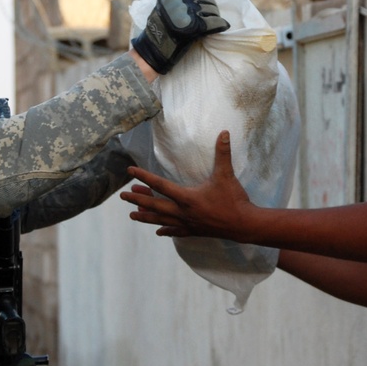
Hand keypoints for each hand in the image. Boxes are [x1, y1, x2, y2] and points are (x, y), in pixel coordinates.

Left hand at [121, 131, 254, 239]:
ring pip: (161, 220)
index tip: (130, 172)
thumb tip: (224, 133)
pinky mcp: (194, 231)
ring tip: (132, 215)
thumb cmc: (234, 200)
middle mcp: (183, 212)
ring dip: (146, 216)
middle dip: (138, 199)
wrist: (244, 225)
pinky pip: (175, 231)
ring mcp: (188, 223)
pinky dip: (166, 230)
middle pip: (154, 205)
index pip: (160, 185)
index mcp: (187, 197)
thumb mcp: (226, 175)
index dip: (144, 177)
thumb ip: (223, 153)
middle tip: (122, 196)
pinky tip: (158, 232)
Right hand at [131, 0, 229, 73]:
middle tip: (214, 16)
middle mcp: (180, 0)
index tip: (206, 6)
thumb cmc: (158, 33)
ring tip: (217, 22)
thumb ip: (178, 2)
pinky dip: (221, 24)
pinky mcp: (195, 26)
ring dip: (216, 16)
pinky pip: (214, 22)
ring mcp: (187, 12)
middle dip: (212, 8)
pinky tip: (224, 26)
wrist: (152, 51)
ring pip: (211, 9)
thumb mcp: (163, 10)